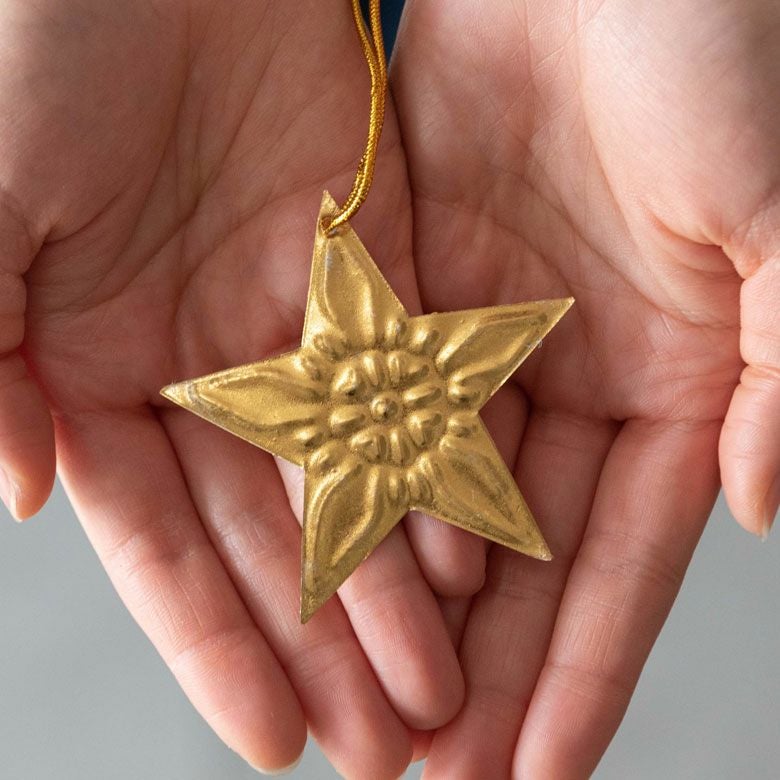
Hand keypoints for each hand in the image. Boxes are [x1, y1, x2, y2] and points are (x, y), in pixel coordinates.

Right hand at [0, 2, 481, 774]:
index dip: (213, 646)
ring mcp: (288, 314)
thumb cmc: (28, 48)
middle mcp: (199, 358)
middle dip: (325, 641)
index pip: (163, 546)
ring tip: (441, 680)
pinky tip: (470, 552)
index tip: (267, 740)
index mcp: (94, 364)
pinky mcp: (364, 257)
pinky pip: (407, 382)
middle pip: (273, 532)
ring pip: (352, 475)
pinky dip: (436, 464)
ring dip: (392, 580)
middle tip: (384, 742)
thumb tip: (31, 499)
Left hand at [392, 0, 779, 775]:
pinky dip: (357, 479)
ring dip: (411, 597)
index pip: (622, 561)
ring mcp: (485, 330)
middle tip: (436, 775)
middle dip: (486, 665)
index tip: (542, 771)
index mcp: (675, 372)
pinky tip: (330, 566)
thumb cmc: (726, 47)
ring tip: (375, 703)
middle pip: (519, 551)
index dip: (585, 671)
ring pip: (438, 491)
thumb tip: (754, 507)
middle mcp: (572, 368)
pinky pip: (375, 402)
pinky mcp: (412, 277)